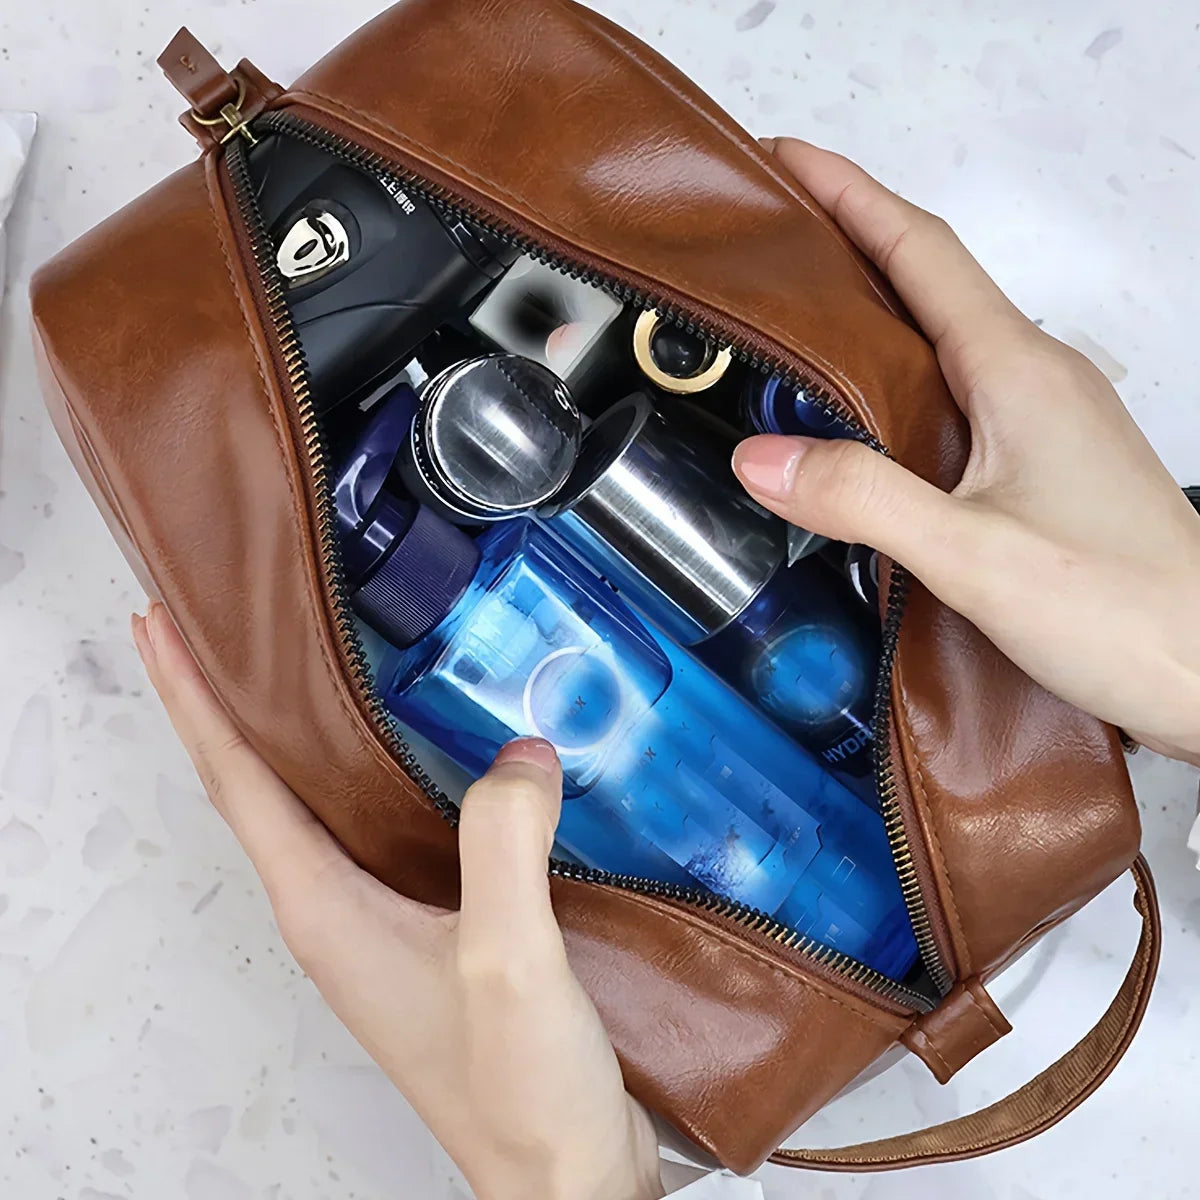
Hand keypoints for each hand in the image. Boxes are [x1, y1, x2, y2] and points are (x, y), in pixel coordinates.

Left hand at [132, 603, 663, 1199]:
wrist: (563, 1174)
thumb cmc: (518, 1090)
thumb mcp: (505, 959)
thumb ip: (502, 845)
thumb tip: (519, 755)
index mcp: (324, 912)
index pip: (237, 784)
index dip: (193, 700)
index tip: (160, 626)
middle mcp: (335, 913)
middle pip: (262, 786)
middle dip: (230, 703)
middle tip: (224, 624)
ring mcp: (381, 924)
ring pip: (323, 805)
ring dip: (300, 735)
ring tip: (308, 665)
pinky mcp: (433, 928)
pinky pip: (389, 828)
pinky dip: (381, 773)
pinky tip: (425, 748)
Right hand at [735, 137, 1199, 764]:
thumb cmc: (1117, 607)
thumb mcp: (971, 554)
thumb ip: (863, 499)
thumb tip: (757, 459)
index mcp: (1016, 369)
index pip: (921, 250)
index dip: (849, 195)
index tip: (782, 161)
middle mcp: (1034, 376)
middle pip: (929, 280)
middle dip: (848, 240)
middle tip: (768, 236)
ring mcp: (1044, 418)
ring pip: (943, 337)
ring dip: (873, 309)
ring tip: (794, 313)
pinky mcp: (1043, 462)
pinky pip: (957, 391)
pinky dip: (897, 377)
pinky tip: (860, 416)